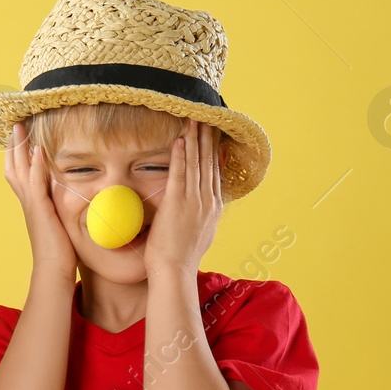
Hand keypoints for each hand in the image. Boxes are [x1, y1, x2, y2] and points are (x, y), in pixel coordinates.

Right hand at [2, 122, 77, 285]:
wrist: (53, 270)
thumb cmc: (59, 252)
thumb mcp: (58, 224)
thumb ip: (57, 209)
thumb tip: (64, 202)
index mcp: (31, 205)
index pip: (20, 174)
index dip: (18, 156)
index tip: (21, 139)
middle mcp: (27, 202)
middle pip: (13, 167)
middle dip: (14, 146)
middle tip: (15, 126)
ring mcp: (32, 205)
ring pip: (20, 170)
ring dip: (20, 148)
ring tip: (21, 129)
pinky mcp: (40, 209)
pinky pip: (35, 182)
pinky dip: (35, 165)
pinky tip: (38, 150)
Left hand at [143, 118, 221, 277]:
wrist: (175, 271)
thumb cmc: (180, 257)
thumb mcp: (200, 234)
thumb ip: (202, 217)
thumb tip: (203, 210)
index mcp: (213, 208)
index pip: (215, 173)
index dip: (215, 153)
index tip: (215, 136)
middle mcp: (207, 201)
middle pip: (209, 163)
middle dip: (208, 139)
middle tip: (207, 119)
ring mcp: (194, 201)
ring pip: (196, 163)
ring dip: (195, 140)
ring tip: (194, 121)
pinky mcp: (177, 202)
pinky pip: (180, 172)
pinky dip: (181, 155)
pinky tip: (180, 140)